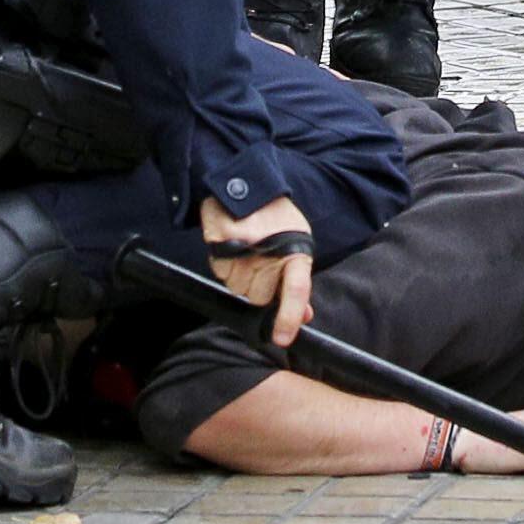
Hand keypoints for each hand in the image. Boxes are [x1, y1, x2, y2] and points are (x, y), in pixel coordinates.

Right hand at [200, 195, 314, 347]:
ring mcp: (243, 248)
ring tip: (247, 252)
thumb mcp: (298, 244)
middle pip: (258, 297)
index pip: (295, 290)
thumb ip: (298, 282)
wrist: (250, 184)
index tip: (282, 339)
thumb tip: (304, 316)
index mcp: (295, 250)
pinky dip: (225, 267)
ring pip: (237, 288)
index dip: (288, 317)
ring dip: (240, 277)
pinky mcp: (219, 243)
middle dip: (259, 287)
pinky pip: (220, 274)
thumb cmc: (277, 219)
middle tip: (262, 264)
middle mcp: (269, 251)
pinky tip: (233, 248)